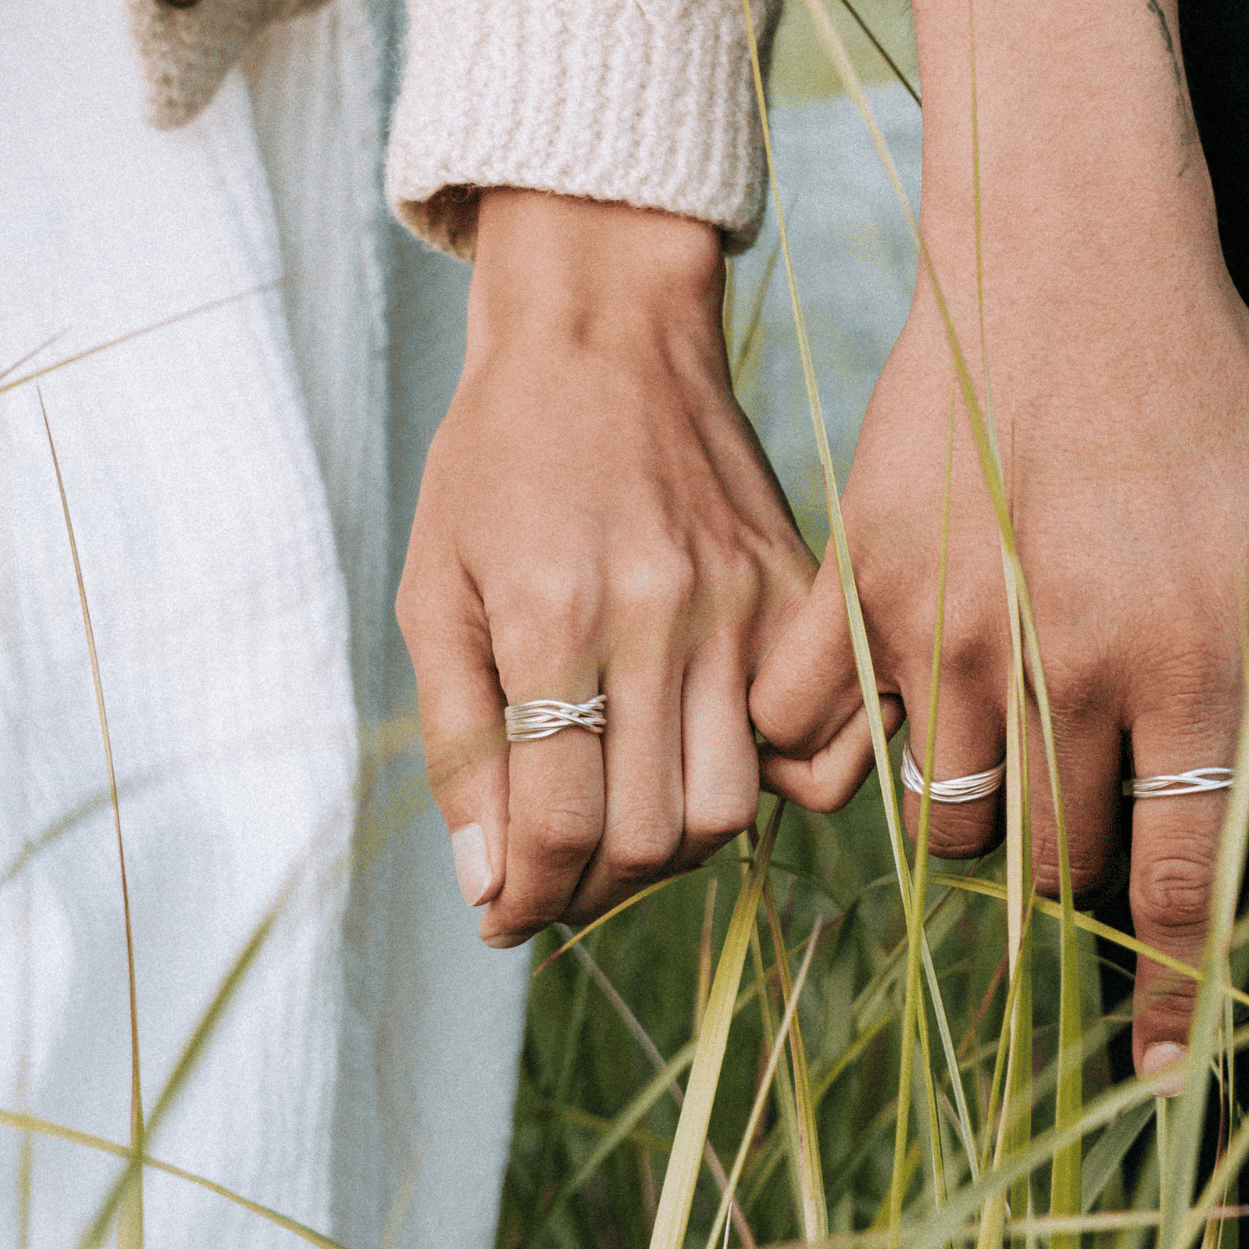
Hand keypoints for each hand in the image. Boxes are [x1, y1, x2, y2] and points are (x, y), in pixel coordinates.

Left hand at [398, 191, 814, 944]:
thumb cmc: (497, 461)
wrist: (604, 333)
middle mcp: (662, 616)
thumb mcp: (435, 590)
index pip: (558, 827)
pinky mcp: (794, 590)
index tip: (505, 914)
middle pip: (654, 838)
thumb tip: (490, 888)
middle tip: (556, 866)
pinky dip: (769, 784)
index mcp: (555, 615)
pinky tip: (708, 758)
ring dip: (670, 846)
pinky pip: (813, 740)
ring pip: (734, 808)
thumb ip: (459, 744)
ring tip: (623, 815)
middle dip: (590, 885)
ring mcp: (742, 603)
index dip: (524, 901)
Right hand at [751, 218, 1248, 1073]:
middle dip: (1072, 870)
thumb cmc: (1210, 397)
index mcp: (1189, 659)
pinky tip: (884, 718)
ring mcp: (947, 623)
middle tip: (1081, 807)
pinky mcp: (860, 578)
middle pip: (1047, 865)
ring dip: (975, 816)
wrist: (1070, 260)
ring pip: (939, 819)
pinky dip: (835, 752)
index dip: (1181, 994)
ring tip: (1000, 746)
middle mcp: (1063, 661)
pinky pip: (812, 727)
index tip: (1163, 1070)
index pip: (1186, 879)